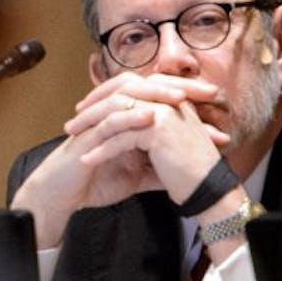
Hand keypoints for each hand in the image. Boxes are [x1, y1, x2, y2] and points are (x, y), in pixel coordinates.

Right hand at [13, 72, 227, 248]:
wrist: (63, 195)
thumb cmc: (94, 181)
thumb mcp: (136, 177)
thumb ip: (159, 170)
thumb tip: (189, 175)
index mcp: (126, 118)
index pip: (159, 98)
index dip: (188, 98)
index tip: (218, 105)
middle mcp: (113, 112)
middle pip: (147, 85)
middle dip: (180, 86)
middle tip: (210, 91)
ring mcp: (99, 120)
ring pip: (127, 95)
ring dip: (155, 94)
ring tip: (181, 97)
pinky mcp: (87, 133)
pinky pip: (109, 119)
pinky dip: (129, 116)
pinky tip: (150, 116)